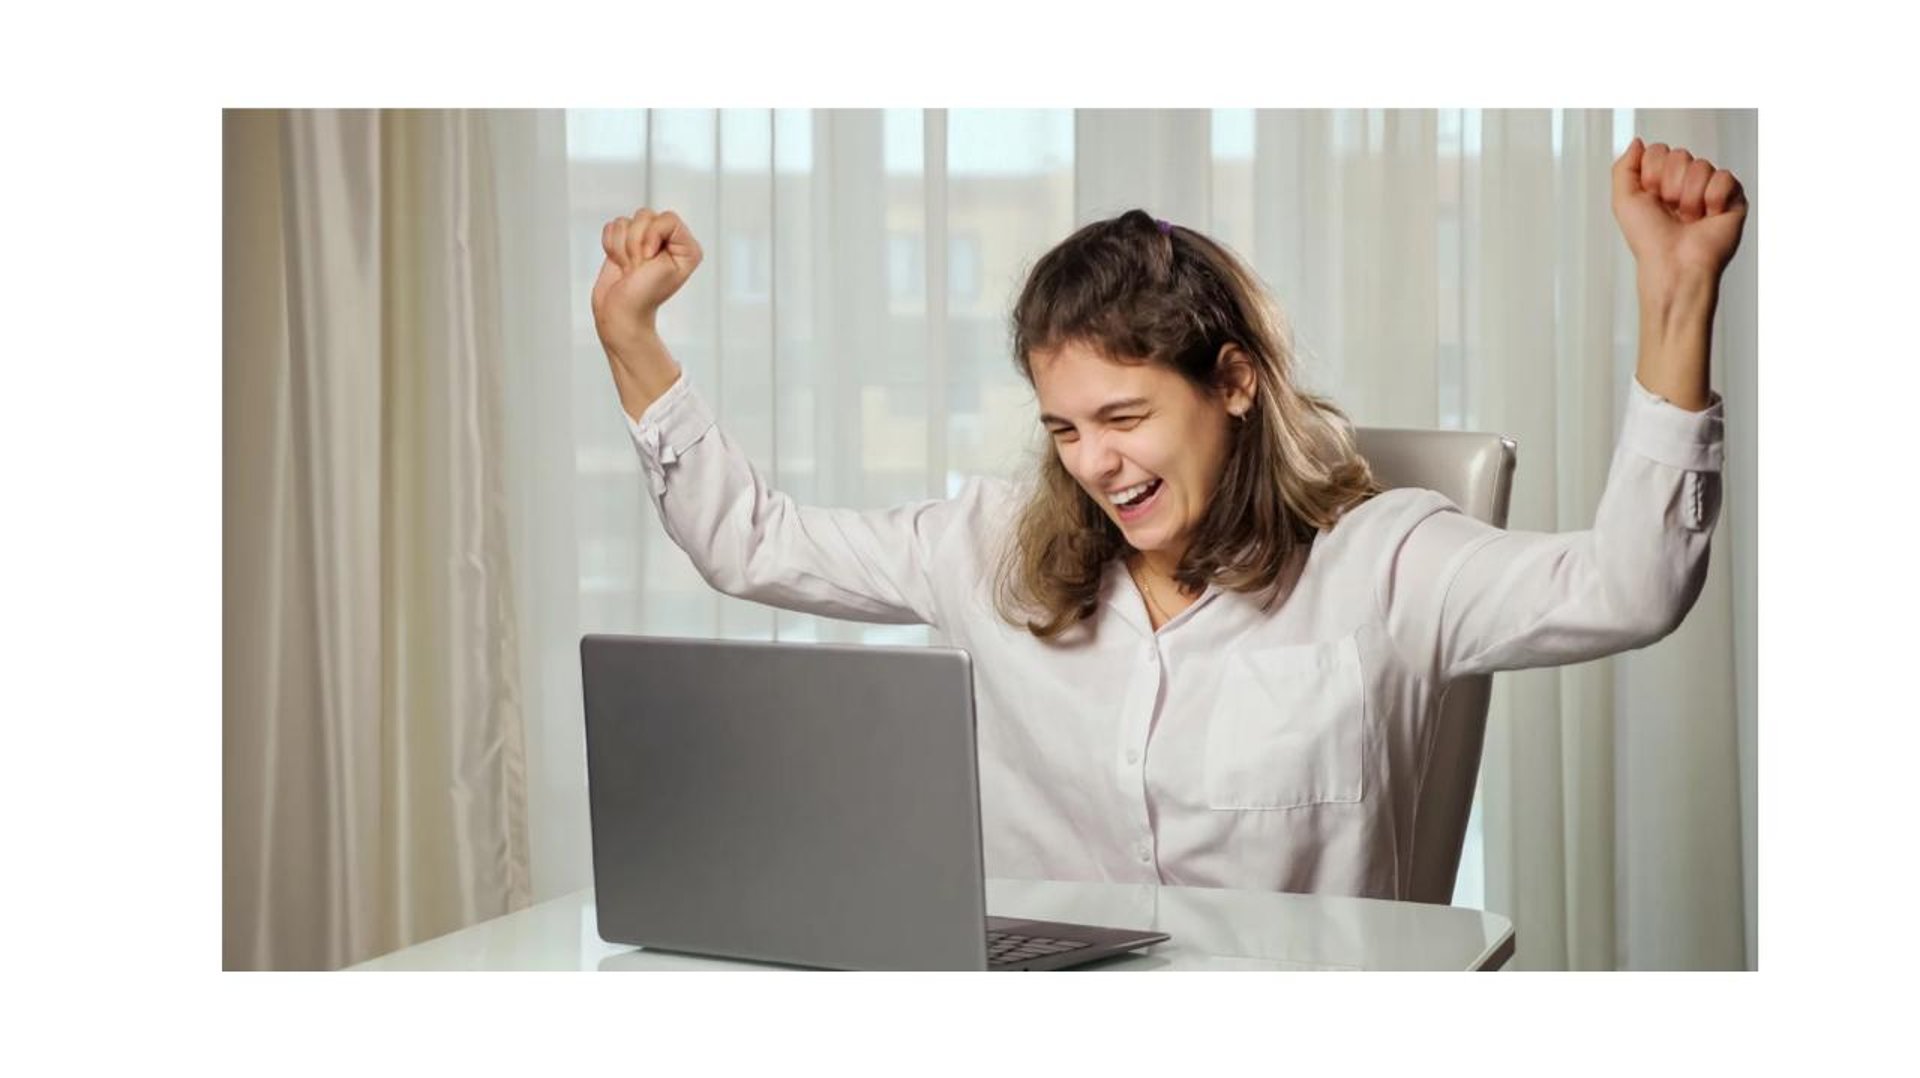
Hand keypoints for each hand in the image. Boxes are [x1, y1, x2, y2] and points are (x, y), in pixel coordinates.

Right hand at [591, 208, 702, 354]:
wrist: (620, 314)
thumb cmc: (645, 296)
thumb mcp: (668, 264)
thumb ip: (667, 231)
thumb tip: (649, 217)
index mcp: (687, 246)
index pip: (668, 218)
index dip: (652, 236)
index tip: (648, 261)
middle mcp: (668, 240)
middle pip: (644, 215)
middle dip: (635, 244)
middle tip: (638, 269)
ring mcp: (645, 240)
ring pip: (625, 221)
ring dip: (622, 248)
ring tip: (629, 269)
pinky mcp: (625, 242)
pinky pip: (611, 227)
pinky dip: (610, 247)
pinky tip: (620, 265)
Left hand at [1611, 138, 1747, 288]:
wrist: (1674, 264)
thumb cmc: (1650, 240)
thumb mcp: (1623, 201)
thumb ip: (1624, 167)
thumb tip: (1637, 142)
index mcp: (1660, 182)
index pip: (1659, 151)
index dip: (1652, 173)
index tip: (1650, 196)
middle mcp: (1685, 183)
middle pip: (1680, 155)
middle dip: (1670, 185)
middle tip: (1670, 209)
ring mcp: (1709, 188)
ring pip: (1701, 165)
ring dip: (1689, 197)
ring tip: (1688, 217)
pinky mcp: (1732, 197)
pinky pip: (1724, 177)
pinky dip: (1712, 199)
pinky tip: (1707, 216)